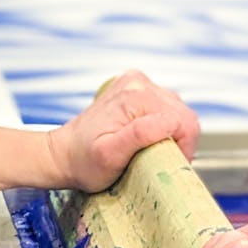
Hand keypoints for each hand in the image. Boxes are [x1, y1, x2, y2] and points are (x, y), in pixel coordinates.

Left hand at [45, 70, 199, 193]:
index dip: (182, 148)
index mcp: (135, 97)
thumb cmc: (84, 161)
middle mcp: (137, 84)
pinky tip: (147, 137)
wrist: (63, 154)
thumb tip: (169, 123)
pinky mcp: (135, 89)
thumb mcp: (110, 155)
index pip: (184, 122)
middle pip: (183, 115)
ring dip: (171, 133)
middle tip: (159, 160)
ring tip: (150, 149)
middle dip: (178, 141)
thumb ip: (140, 135)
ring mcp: (136, 84)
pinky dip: (163, 125)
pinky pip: (166, 107)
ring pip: (177, 111)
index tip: (165, 163)